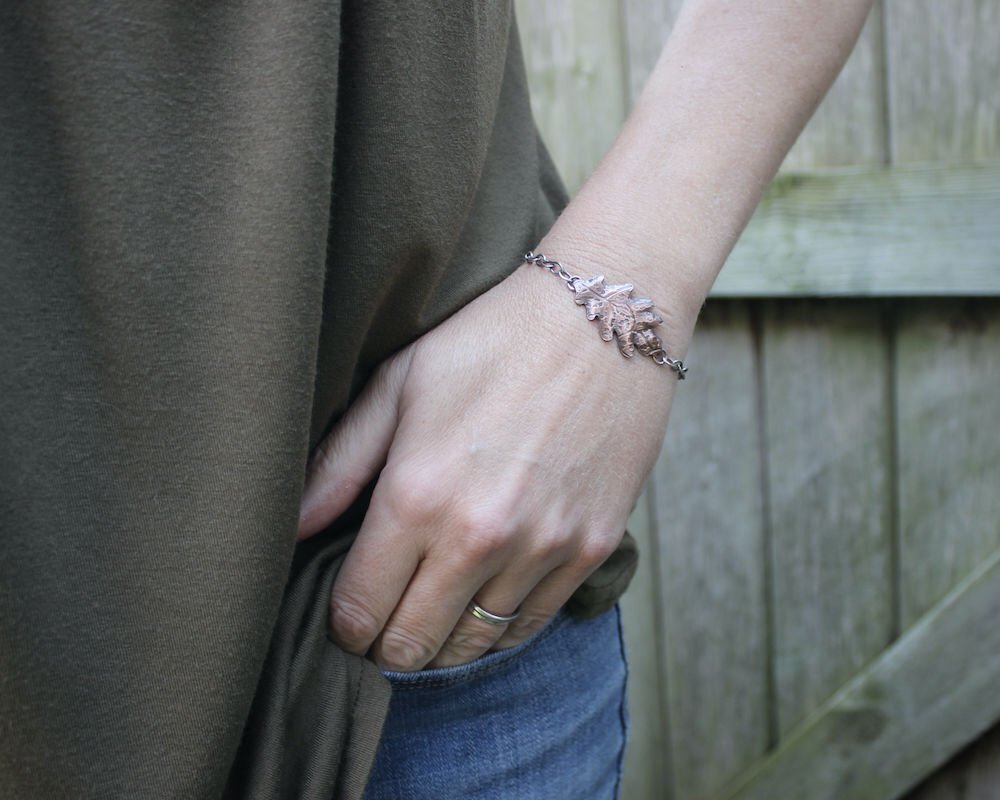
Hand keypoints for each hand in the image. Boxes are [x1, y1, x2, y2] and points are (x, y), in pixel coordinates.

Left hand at [297, 257, 678, 669]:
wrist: (603, 319)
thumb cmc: (490, 342)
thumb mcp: (399, 385)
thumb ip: (339, 464)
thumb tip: (290, 527)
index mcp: (417, 494)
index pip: (361, 609)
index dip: (344, 625)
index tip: (347, 617)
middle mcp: (478, 536)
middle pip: (412, 645)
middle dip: (386, 646)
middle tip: (382, 626)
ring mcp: (542, 547)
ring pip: (473, 647)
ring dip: (442, 644)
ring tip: (430, 617)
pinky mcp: (590, 548)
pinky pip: (532, 625)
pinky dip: (499, 630)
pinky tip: (482, 607)